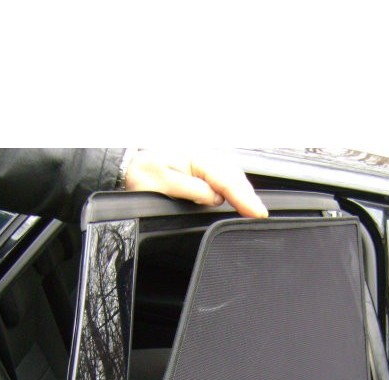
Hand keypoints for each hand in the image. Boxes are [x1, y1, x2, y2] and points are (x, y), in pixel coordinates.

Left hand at [123, 149, 268, 217]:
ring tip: (254, 209)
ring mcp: (202, 161)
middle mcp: (201, 156)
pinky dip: (235, 188)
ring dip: (244, 192)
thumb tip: (214, 197)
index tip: (256, 212)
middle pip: (234, 176)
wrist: (127, 166)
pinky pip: (224, 176)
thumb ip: (190, 189)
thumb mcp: (160, 183)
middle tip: (261, 215)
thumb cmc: (141, 174)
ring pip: (231, 175)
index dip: (242, 197)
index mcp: (193, 156)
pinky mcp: (201, 167)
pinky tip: (239, 199)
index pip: (225, 179)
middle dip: (248, 195)